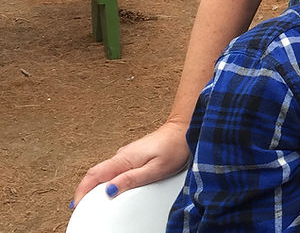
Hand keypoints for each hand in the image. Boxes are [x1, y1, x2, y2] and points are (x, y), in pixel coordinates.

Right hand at [71, 120, 189, 206]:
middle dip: (85, 190)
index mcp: (123, 159)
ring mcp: (127, 154)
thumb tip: (110, 190)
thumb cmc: (174, 148)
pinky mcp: (134, 155)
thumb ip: (131, 179)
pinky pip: (115, 168)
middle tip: (83, 207)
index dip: (81, 191)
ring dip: (96, 185)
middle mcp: (122, 155)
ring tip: (93, 201)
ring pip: (105, 171)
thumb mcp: (155, 169)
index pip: (93, 175)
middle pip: (96, 174)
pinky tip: (112, 187)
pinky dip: (108, 179)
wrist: (184, 130)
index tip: (76, 205)